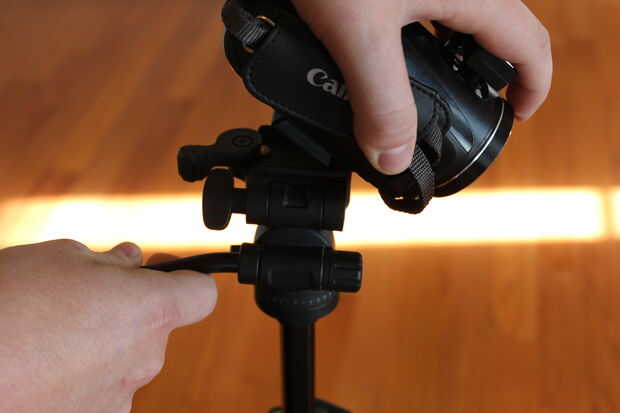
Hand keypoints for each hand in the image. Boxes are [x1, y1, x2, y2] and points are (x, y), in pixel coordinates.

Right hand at [0, 239, 216, 412]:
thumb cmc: (11, 302)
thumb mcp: (62, 257)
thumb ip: (110, 261)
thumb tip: (131, 261)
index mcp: (150, 310)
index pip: (201, 295)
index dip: (188, 281)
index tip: (169, 274)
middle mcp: (146, 357)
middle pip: (155, 328)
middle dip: (128, 311)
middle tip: (82, 301)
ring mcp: (121, 396)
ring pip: (126, 360)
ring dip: (104, 347)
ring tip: (51, 337)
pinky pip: (102, 391)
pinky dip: (83, 379)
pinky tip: (45, 369)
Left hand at [291, 0, 552, 173]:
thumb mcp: (359, 34)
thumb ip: (379, 99)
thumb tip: (392, 159)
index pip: (529, 44)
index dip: (531, 87)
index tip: (515, 119)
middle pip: (494, 32)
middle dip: (482, 78)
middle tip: (458, 113)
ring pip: (455, 19)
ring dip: (443, 59)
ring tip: (415, 92)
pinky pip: (420, 9)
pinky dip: (411, 38)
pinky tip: (377, 52)